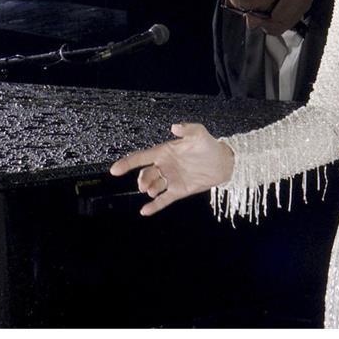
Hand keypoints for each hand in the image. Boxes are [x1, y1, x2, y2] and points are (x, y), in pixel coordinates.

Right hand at [108, 122, 234, 215]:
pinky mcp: (179, 190)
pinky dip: (154, 206)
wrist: (223, 163)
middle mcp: (164, 166)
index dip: (127, 163)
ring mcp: (171, 179)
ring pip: (153, 186)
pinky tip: (144, 212)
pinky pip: (164, 200)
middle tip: (144, 185)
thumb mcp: (199, 133)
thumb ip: (187, 129)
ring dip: (150, 189)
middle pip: (146, 174)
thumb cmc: (209, 145)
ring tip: (152, 191)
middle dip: (142, 180)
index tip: (114, 170)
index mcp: (164, 152)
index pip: (141, 158)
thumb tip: (174, 127)